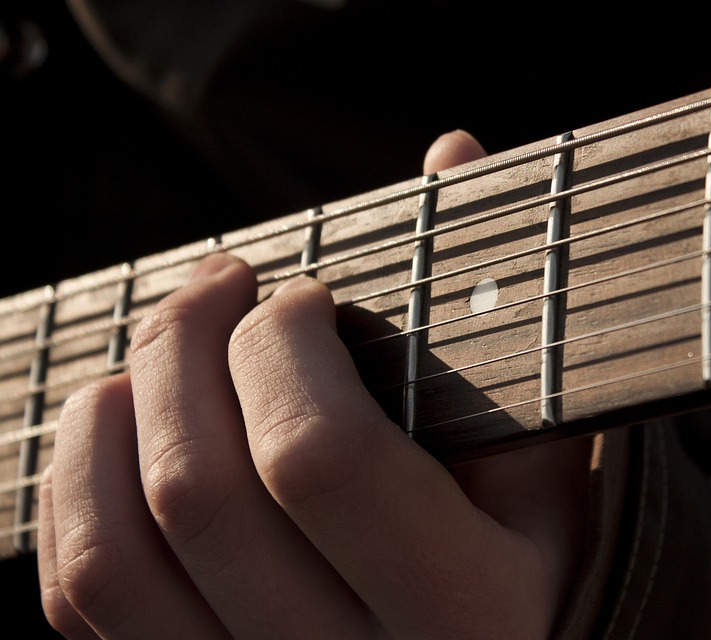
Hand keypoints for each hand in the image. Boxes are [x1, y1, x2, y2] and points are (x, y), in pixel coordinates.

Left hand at [37, 130, 592, 638]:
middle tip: (219, 286)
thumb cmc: (511, 551)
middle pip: (201, 492)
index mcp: (468, 606)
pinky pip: (80, 598)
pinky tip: (122, 427)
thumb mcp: (534, 452)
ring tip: (157, 353)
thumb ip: (500, 307)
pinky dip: (76, 487)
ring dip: (116, 415)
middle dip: (189, 347)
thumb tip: (452, 153)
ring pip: (115, 555)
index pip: (321, 457)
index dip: (285, 347)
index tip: (301, 299)